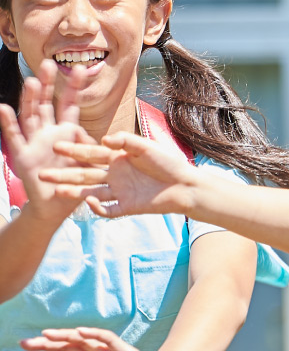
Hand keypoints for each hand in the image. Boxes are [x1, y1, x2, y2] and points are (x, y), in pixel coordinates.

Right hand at [0, 62, 92, 220]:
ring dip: (31, 99)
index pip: (70, 104)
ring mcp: (34, 142)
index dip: (74, 88)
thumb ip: (92, 147)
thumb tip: (94, 136)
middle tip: (48, 63)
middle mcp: (48, 132)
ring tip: (32, 82)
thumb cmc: (75, 181)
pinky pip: (15, 137)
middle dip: (48, 84)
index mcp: (66, 132)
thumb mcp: (90, 162)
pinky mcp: (22, 155)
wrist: (56, 205)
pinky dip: (8, 123)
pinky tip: (4, 108)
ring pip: (31, 115)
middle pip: (47, 103)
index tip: (80, 69)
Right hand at [41, 130, 198, 216]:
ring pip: (90, 193)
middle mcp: (113, 175)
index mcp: (116, 159)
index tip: (55, 146)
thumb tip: (103, 140)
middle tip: (41, 174)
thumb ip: (125, 141)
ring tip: (54, 191)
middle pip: (83, 176)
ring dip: (72, 193)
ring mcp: (119, 192)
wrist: (186, 184)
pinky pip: (107, 209)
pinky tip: (90, 201)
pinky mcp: (127, 206)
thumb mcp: (146, 147)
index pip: (90, 155)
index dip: (73, 151)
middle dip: (63, 175)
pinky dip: (97, 207)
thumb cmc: (168, 162)